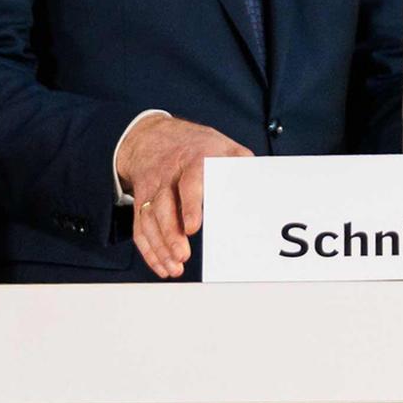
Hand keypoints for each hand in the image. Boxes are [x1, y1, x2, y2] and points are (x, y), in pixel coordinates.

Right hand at [115, 116, 251, 278]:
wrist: (152, 134)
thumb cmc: (195, 145)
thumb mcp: (222, 144)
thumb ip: (241, 163)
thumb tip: (262, 185)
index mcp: (192, 161)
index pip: (189, 184)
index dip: (190, 206)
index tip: (191, 228)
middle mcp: (167, 176)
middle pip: (164, 205)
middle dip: (170, 233)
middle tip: (182, 255)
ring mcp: (152, 188)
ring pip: (150, 219)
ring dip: (159, 245)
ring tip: (174, 267)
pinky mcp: (142, 201)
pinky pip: (140, 226)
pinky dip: (148, 248)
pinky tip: (161, 265)